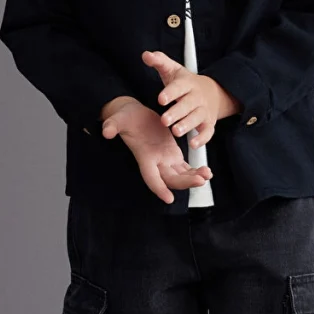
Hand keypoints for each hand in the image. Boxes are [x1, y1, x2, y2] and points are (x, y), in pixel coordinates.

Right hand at [99, 97, 213, 204]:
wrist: (131, 115)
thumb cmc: (124, 118)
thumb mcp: (117, 119)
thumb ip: (112, 125)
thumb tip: (106, 131)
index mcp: (144, 156)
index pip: (151, 177)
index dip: (159, 188)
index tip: (169, 198)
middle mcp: (155, 162)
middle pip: (171, 179)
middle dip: (185, 182)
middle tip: (200, 180)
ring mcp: (165, 160)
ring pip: (181, 175)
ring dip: (194, 178)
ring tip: (207, 175)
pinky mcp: (172, 155)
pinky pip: (185, 168)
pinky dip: (196, 172)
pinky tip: (207, 172)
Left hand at [140, 50, 240, 148]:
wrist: (212, 92)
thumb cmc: (186, 83)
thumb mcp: (173, 70)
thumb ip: (159, 61)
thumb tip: (146, 55)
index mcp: (187, 83)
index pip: (179, 87)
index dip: (170, 93)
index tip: (161, 98)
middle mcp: (196, 97)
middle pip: (187, 105)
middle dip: (176, 113)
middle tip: (164, 120)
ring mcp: (203, 110)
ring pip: (197, 118)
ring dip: (187, 125)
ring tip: (176, 131)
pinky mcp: (208, 123)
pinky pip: (208, 132)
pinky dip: (202, 138)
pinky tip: (193, 143)